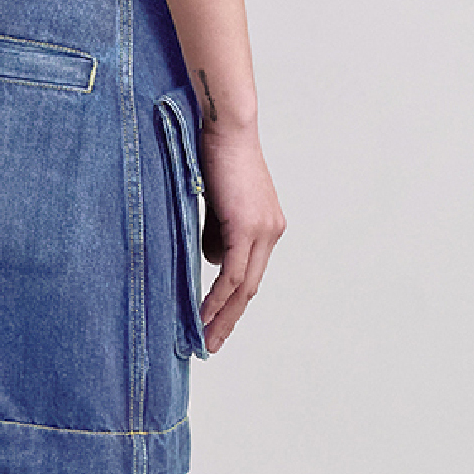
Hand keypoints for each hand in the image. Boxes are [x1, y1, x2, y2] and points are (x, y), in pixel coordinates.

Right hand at [195, 124, 285, 350]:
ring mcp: (263, 231)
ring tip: (205, 339)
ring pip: (243, 287)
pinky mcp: (249, 228)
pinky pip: (232, 275)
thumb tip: (212, 262)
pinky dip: (217, 298)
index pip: (250, 274)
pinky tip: (202, 315)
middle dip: (229, 319)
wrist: (225, 128)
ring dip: (222, 316)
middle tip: (211, 344)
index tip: (215, 323)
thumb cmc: (215, 156)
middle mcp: (271, 232)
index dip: (233, 303)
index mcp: (267, 226)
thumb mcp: (216, 204)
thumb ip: (217, 234)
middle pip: (251, 288)